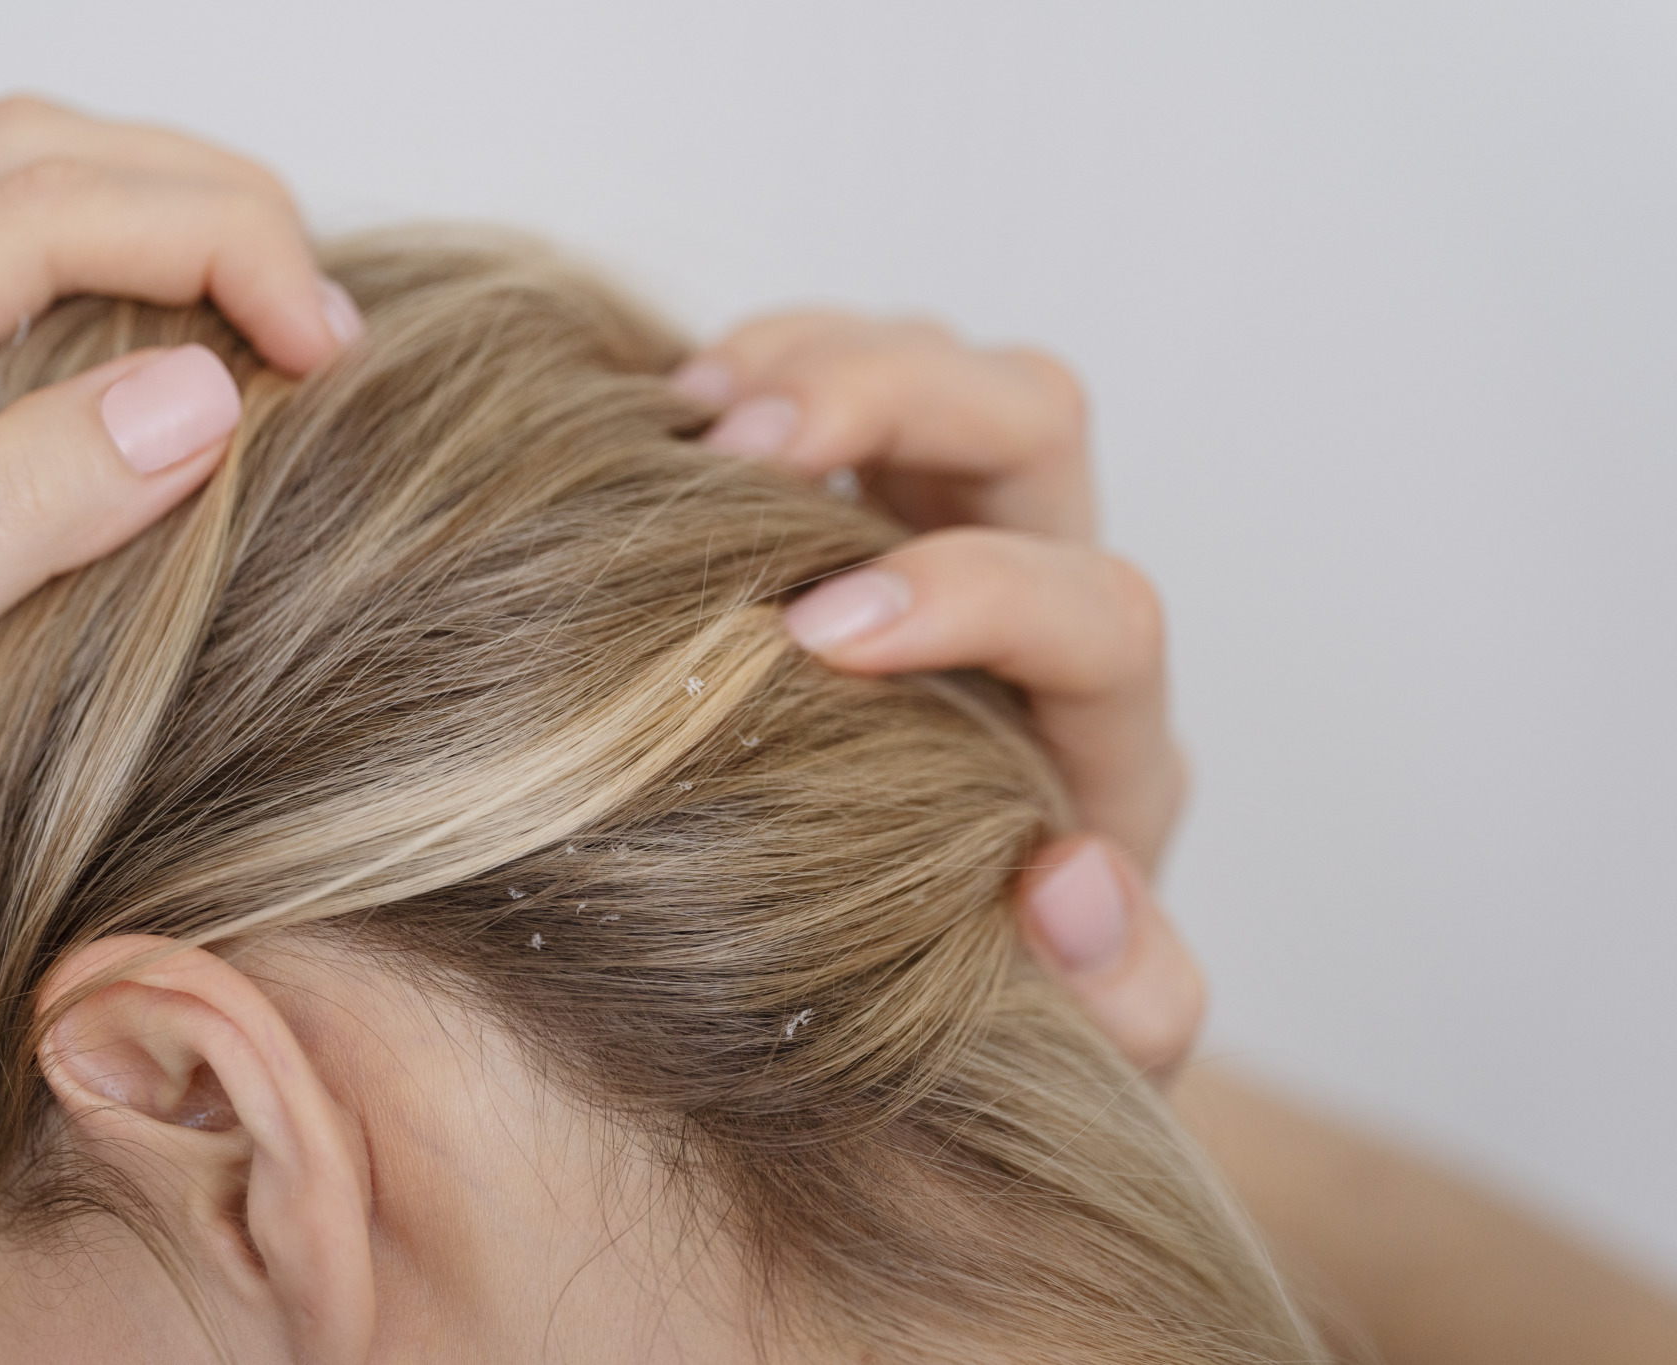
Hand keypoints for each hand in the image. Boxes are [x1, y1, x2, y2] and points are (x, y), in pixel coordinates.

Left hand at [0, 96, 361, 995]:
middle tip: (323, 329)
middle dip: (207, 204)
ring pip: (19, 207)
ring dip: (169, 231)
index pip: (38, 213)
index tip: (329, 348)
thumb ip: (4, 518)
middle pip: (32, 161)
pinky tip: (185, 385)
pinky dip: (126, 297)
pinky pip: (6, 299)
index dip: (215, 243)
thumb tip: (200, 395)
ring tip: (280, 338)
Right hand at [675, 314, 1200, 1073]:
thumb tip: (1071, 878)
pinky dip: (755, 367)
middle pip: (1032, 420)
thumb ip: (1121, 997)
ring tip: (684, 406)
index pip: (1095, 612)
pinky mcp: (857, 502)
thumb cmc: (991, 999)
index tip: (811, 636)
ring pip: (938, 365)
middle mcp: (1041, 602)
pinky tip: (663, 410)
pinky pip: (831, 380)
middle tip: (739, 441)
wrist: (928, 961)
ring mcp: (949, 532)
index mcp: (1104, 735)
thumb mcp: (1069, 1037)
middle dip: (891, 397)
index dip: (968, 595)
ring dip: (813, 353)